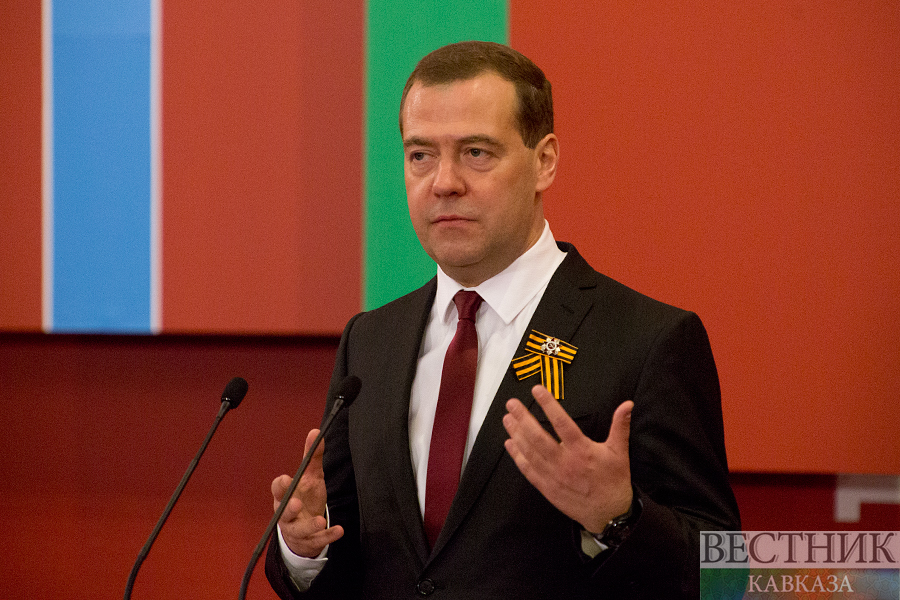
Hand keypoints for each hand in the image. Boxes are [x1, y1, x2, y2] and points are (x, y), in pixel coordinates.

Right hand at [272, 428, 344, 557]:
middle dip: (288, 509)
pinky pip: (317, 541)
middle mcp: (286, 514)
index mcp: (284, 496)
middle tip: (296, 503)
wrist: (305, 529)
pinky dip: (327, 536)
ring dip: (309, 526)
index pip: (277, 490)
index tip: (286, 479)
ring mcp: (296, 530)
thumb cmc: (305, 498)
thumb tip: (316, 432)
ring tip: (320, 520)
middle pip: (283, 513)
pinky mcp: (309, 541)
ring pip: (298, 530)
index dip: (280, 486)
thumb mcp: (310, 477)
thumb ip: (311, 458)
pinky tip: (339, 530)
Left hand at [502, 385, 633, 532]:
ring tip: (507, 419)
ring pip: (530, 452)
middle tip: (512, 404)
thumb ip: (620, 426)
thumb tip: (627, 404)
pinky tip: (510, 443)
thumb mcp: (620, 452)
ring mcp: (553, 476)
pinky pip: (528, 470)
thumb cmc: (614, 481)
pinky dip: (517, 456)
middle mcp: (564, 463)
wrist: (609, 515)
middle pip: (538, 437)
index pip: (562, 423)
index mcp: (582, 451)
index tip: (537, 390)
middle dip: (523, 418)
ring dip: (516, 434)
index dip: (548, 405)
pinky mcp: (547, 488)